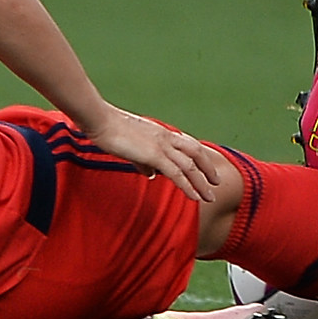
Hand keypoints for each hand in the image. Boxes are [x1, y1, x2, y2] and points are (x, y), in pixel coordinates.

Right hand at [79, 108, 224, 202]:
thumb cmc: (111, 131)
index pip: (187, 144)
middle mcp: (166, 137)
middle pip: (196, 152)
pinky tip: (195, 197)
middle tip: (216, 183)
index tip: (205, 168)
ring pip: (190, 166)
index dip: (198, 156)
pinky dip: (188, 186)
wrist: (101, 121)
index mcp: (162, 132)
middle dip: (208, 168)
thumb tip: (151, 175)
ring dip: (202, 182)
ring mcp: (162, 145)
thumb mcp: (132, 146)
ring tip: (211, 196)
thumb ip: (143, 161)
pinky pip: (177, 174)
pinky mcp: (155, 155)